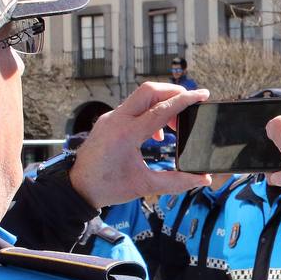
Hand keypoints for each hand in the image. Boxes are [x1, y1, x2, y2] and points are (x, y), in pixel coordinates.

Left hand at [69, 83, 210, 207]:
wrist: (77, 187)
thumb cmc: (107, 187)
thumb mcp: (145, 185)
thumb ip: (177, 181)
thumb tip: (203, 178)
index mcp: (127, 135)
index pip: (162, 109)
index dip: (186, 100)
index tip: (203, 95)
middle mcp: (117, 120)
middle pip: (150, 91)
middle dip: (173, 92)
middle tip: (190, 103)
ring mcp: (110, 118)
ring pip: (140, 96)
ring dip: (161, 102)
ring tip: (174, 125)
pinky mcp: (108, 120)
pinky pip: (132, 106)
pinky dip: (148, 111)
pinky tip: (156, 131)